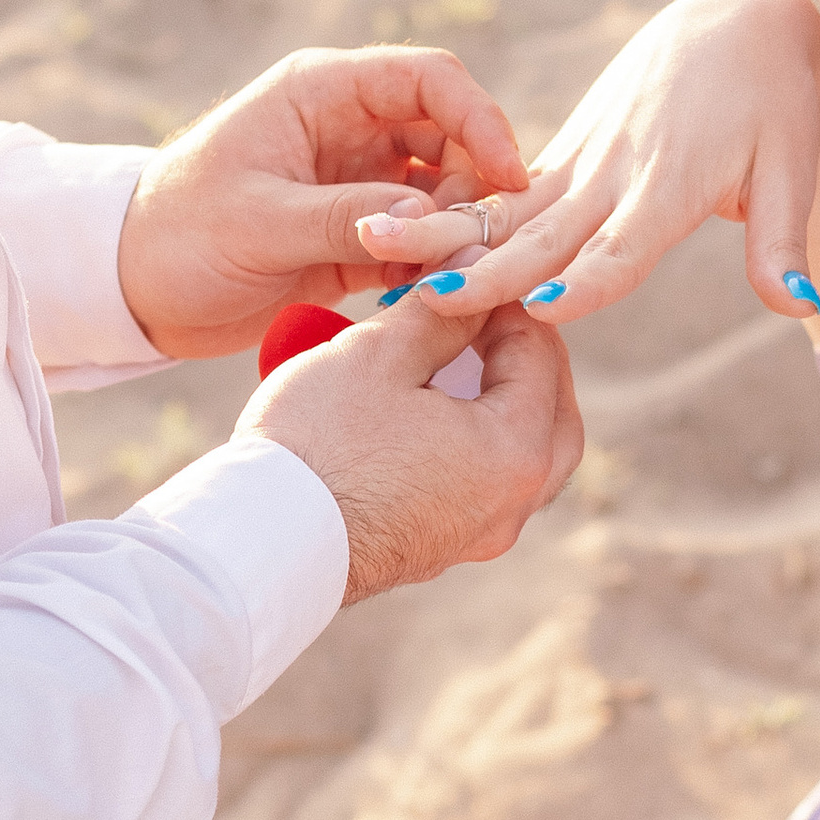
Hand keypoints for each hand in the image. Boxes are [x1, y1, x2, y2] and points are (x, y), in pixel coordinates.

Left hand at [118, 47, 528, 361]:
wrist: (131, 289)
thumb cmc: (176, 236)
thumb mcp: (256, 223)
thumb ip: (341, 217)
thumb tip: (428, 217)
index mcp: (322, 93)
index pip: (428, 80)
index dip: (480, 119)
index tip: (509, 176)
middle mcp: (350, 128)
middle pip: (452, 137)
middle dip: (478, 186)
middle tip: (484, 245)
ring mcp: (359, 183)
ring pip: (445, 192)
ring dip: (459, 231)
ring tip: (454, 278)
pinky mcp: (359, 237)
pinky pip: (422, 240)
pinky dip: (437, 265)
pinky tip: (434, 296)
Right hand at [241, 293, 583, 602]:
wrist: (264, 542)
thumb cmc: (318, 442)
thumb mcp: (379, 354)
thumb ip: (440, 314)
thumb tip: (471, 283)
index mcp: (514, 452)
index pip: (540, 356)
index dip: (509, 303)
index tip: (475, 273)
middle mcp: (512, 503)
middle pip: (554, 415)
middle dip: (528, 358)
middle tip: (486, 316)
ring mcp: (478, 534)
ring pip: (524, 456)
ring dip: (505, 402)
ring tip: (461, 358)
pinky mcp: (442, 547)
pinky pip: (485, 484)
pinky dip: (478, 441)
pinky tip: (435, 409)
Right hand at [351, 0, 819, 409]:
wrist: (731, 28)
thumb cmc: (774, 105)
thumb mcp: (793, 169)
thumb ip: (781, 242)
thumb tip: (803, 308)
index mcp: (673, 179)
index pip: (626, 241)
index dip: (588, 277)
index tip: (544, 308)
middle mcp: (616, 170)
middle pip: (545, 232)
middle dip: (486, 268)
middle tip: (426, 299)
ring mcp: (582, 158)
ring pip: (507, 208)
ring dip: (446, 233)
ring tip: (375, 245)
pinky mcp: (565, 153)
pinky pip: (506, 193)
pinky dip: (460, 217)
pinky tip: (398, 239)